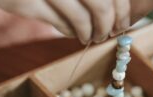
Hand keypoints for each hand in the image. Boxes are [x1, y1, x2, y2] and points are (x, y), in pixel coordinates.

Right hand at [0, 0, 131, 43]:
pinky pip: (62, 25)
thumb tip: (117, 14)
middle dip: (109, 26)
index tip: (122, 25)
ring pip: (83, 19)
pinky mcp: (29, 2)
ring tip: (90, 38)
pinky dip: (72, 33)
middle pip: (102, 6)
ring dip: (91, 34)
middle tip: (107, 34)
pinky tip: (74, 33)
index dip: (123, 11)